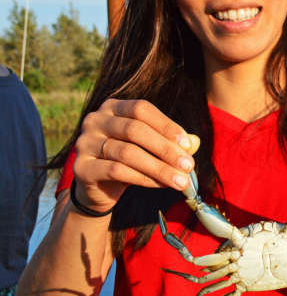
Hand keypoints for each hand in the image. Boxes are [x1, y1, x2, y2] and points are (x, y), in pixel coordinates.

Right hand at [71, 99, 195, 213]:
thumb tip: (194, 143)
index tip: (187, 144)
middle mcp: (94, 120)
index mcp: (113, 107)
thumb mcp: (151, 147)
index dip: (166, 125)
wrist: (100, 188)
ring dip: (159, 168)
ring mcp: (84, 143)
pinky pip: (116, 171)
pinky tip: (161, 185)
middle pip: (134, 130)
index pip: (141, 109)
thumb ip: (171, 142)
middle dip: (165, 149)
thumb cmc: (131, 160)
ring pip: (127, 153)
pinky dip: (143, 178)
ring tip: (181, 180)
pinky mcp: (81, 167)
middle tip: (188, 165)